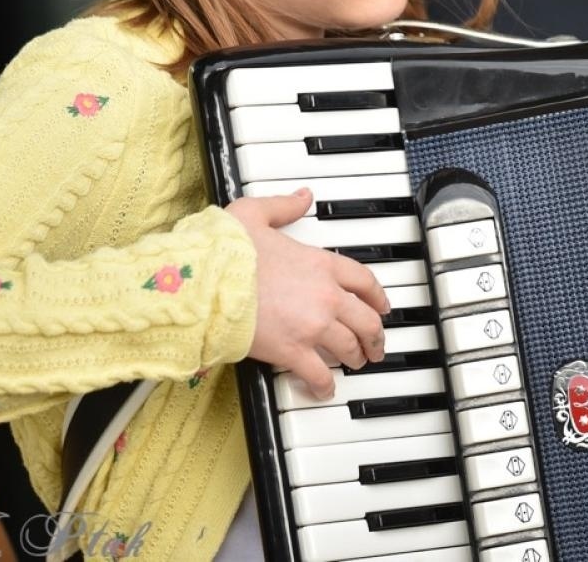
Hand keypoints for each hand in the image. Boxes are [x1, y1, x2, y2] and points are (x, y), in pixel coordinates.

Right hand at [228, 188, 390, 400]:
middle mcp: (325, 296)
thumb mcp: (255, 213)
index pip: (364, 281)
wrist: (206, 283)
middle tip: (376, 344)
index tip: (382, 306)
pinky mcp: (293, 351)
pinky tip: (325, 390)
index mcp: (321, 263)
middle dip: (375, 334)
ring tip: (357, 363)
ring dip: (357, 357)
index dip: (377, 296)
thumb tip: (302, 197)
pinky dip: (324, 385)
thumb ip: (283, 206)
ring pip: (349, 346)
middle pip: (366, 319)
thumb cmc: (225, 250)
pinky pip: (318, 374)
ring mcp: (312, 326)